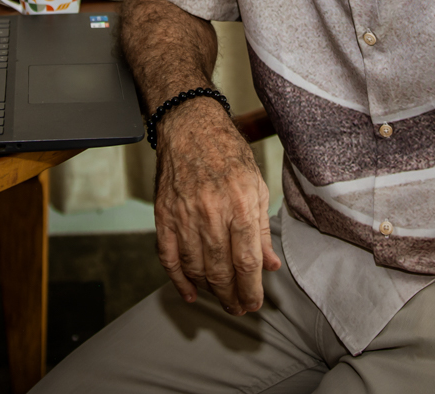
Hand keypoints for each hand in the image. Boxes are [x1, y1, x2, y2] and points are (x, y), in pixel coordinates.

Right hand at [153, 99, 280, 314]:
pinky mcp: (164, 215)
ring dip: (209, 290)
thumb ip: (262, 228)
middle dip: (232, 297)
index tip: (254, 303)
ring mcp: (184, 215)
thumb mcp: (256, 185)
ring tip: (221, 298)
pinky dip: (178, 280)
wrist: (190, 126)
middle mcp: (212, 213)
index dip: (252, 289)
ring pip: (195, 268)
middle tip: (238, 308)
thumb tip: (271, 265)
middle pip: (221, 271)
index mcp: (240, 204)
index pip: (247, 261)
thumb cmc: (227, 153)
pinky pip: (169, 257)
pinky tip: (190, 292)